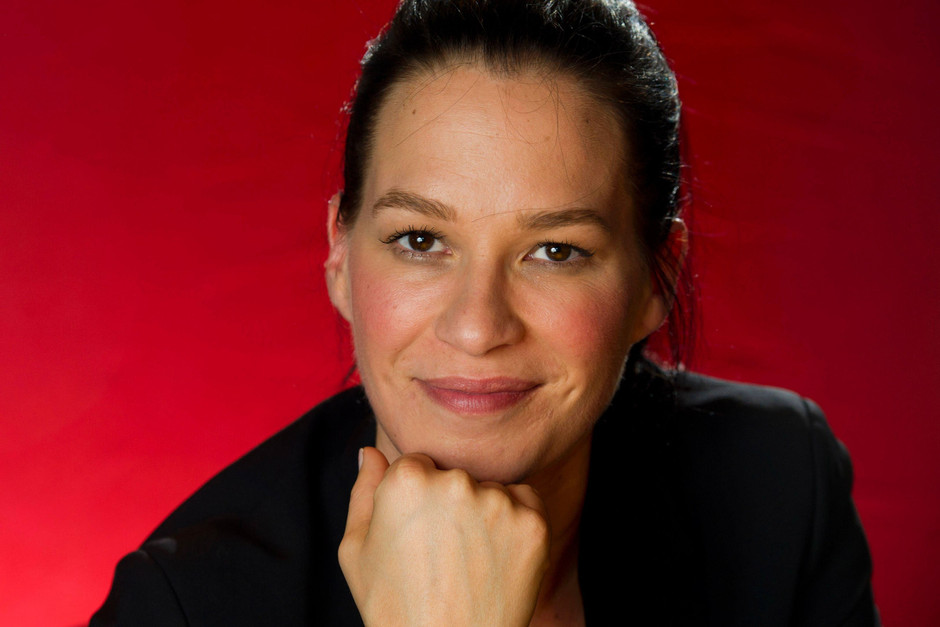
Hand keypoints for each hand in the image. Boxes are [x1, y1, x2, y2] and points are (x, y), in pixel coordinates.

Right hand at [339, 447, 550, 626]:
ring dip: (483, 513)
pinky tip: (496, 558)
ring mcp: (498, 502)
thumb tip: (371, 453)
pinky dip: (515, 522)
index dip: (415, 502)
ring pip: (489, 489)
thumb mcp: (356, 552)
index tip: (416, 536)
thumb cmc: (394, 607)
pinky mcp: (533, 523)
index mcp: (407, 480)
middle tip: (442, 555)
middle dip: (449, 505)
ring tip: (469, 563)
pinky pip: (525, 501)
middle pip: (455, 475)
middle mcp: (456, 481)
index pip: (417, 465)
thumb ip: (364, 493)